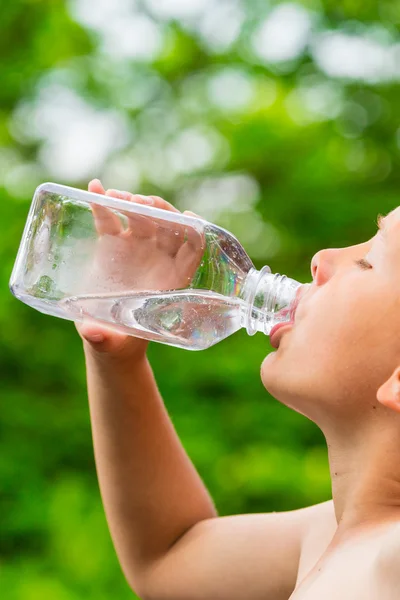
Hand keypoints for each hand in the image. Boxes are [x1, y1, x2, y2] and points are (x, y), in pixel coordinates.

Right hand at [77, 180, 203, 358]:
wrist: (106, 333)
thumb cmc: (119, 340)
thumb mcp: (111, 343)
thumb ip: (104, 338)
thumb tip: (95, 335)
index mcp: (171, 280)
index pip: (192, 251)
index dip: (194, 234)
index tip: (190, 219)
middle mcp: (158, 259)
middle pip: (168, 227)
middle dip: (160, 212)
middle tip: (143, 205)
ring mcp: (136, 247)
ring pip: (142, 217)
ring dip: (133, 204)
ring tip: (117, 197)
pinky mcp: (113, 242)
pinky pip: (110, 218)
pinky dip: (103, 204)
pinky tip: (95, 189)